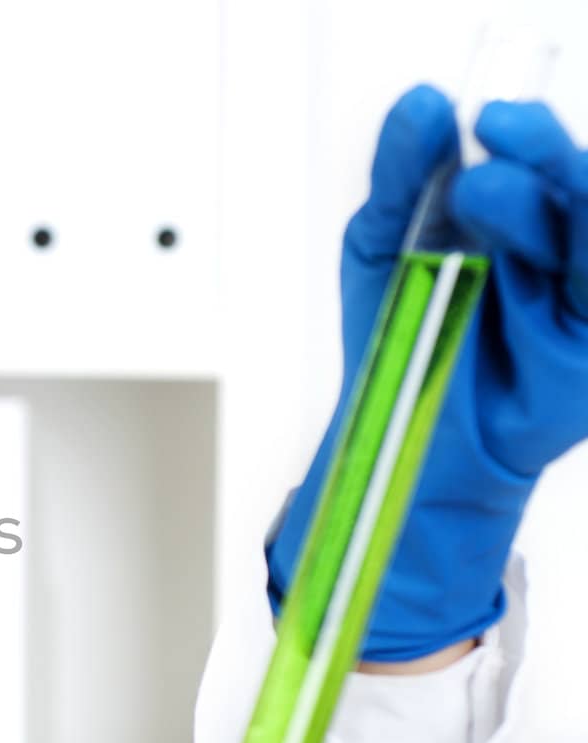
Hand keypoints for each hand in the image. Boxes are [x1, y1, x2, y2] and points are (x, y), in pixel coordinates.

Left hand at [267, 84, 587, 660]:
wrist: (398, 433)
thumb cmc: (398, 335)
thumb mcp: (382, 246)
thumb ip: (402, 177)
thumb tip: (422, 103)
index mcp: (512, 211)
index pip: (531, 154)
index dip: (517, 128)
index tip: (476, 113)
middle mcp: (553, 245)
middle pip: (569, 183)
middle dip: (537, 150)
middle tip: (491, 130)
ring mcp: (576, 296)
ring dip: (555, 195)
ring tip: (484, 191)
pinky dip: (581, 257)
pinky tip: (557, 232)